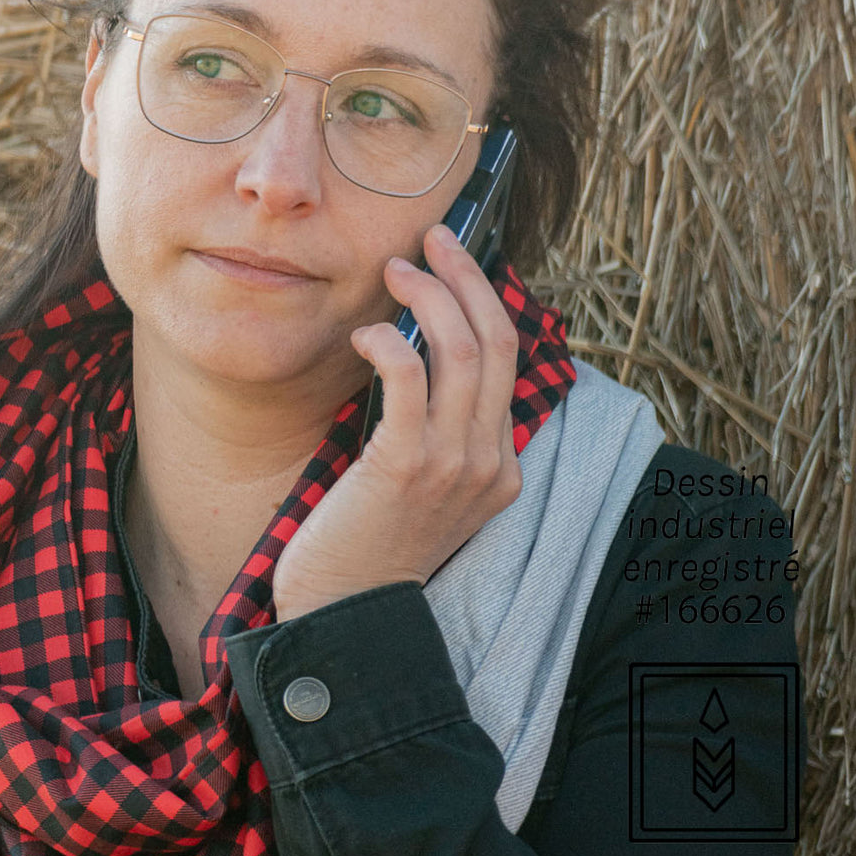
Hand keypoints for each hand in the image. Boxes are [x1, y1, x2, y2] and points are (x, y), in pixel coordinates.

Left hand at [271, 223, 523, 620]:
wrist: (346, 617)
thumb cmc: (368, 545)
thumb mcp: (419, 487)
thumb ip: (432, 431)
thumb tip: (414, 355)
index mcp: (501, 465)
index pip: (509, 361)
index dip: (483, 301)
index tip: (453, 263)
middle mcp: (489, 461)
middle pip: (497, 341)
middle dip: (467, 277)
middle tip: (434, 238)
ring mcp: (453, 464)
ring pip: (463, 350)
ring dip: (430, 296)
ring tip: (397, 270)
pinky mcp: (405, 464)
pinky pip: (408, 377)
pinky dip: (390, 342)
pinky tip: (366, 333)